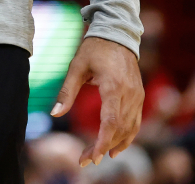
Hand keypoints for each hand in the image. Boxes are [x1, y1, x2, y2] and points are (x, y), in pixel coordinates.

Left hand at [51, 36, 143, 166]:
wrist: (117, 34)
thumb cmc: (94, 49)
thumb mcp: (76, 66)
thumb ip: (66, 91)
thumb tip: (54, 113)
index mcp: (114, 86)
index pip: (110, 122)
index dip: (102, 142)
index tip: (93, 157)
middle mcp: (129, 94)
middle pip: (119, 129)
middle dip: (102, 147)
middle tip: (85, 160)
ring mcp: (137, 95)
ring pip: (130, 128)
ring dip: (115, 145)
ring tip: (97, 156)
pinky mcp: (139, 96)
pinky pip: (136, 121)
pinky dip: (127, 136)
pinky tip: (116, 146)